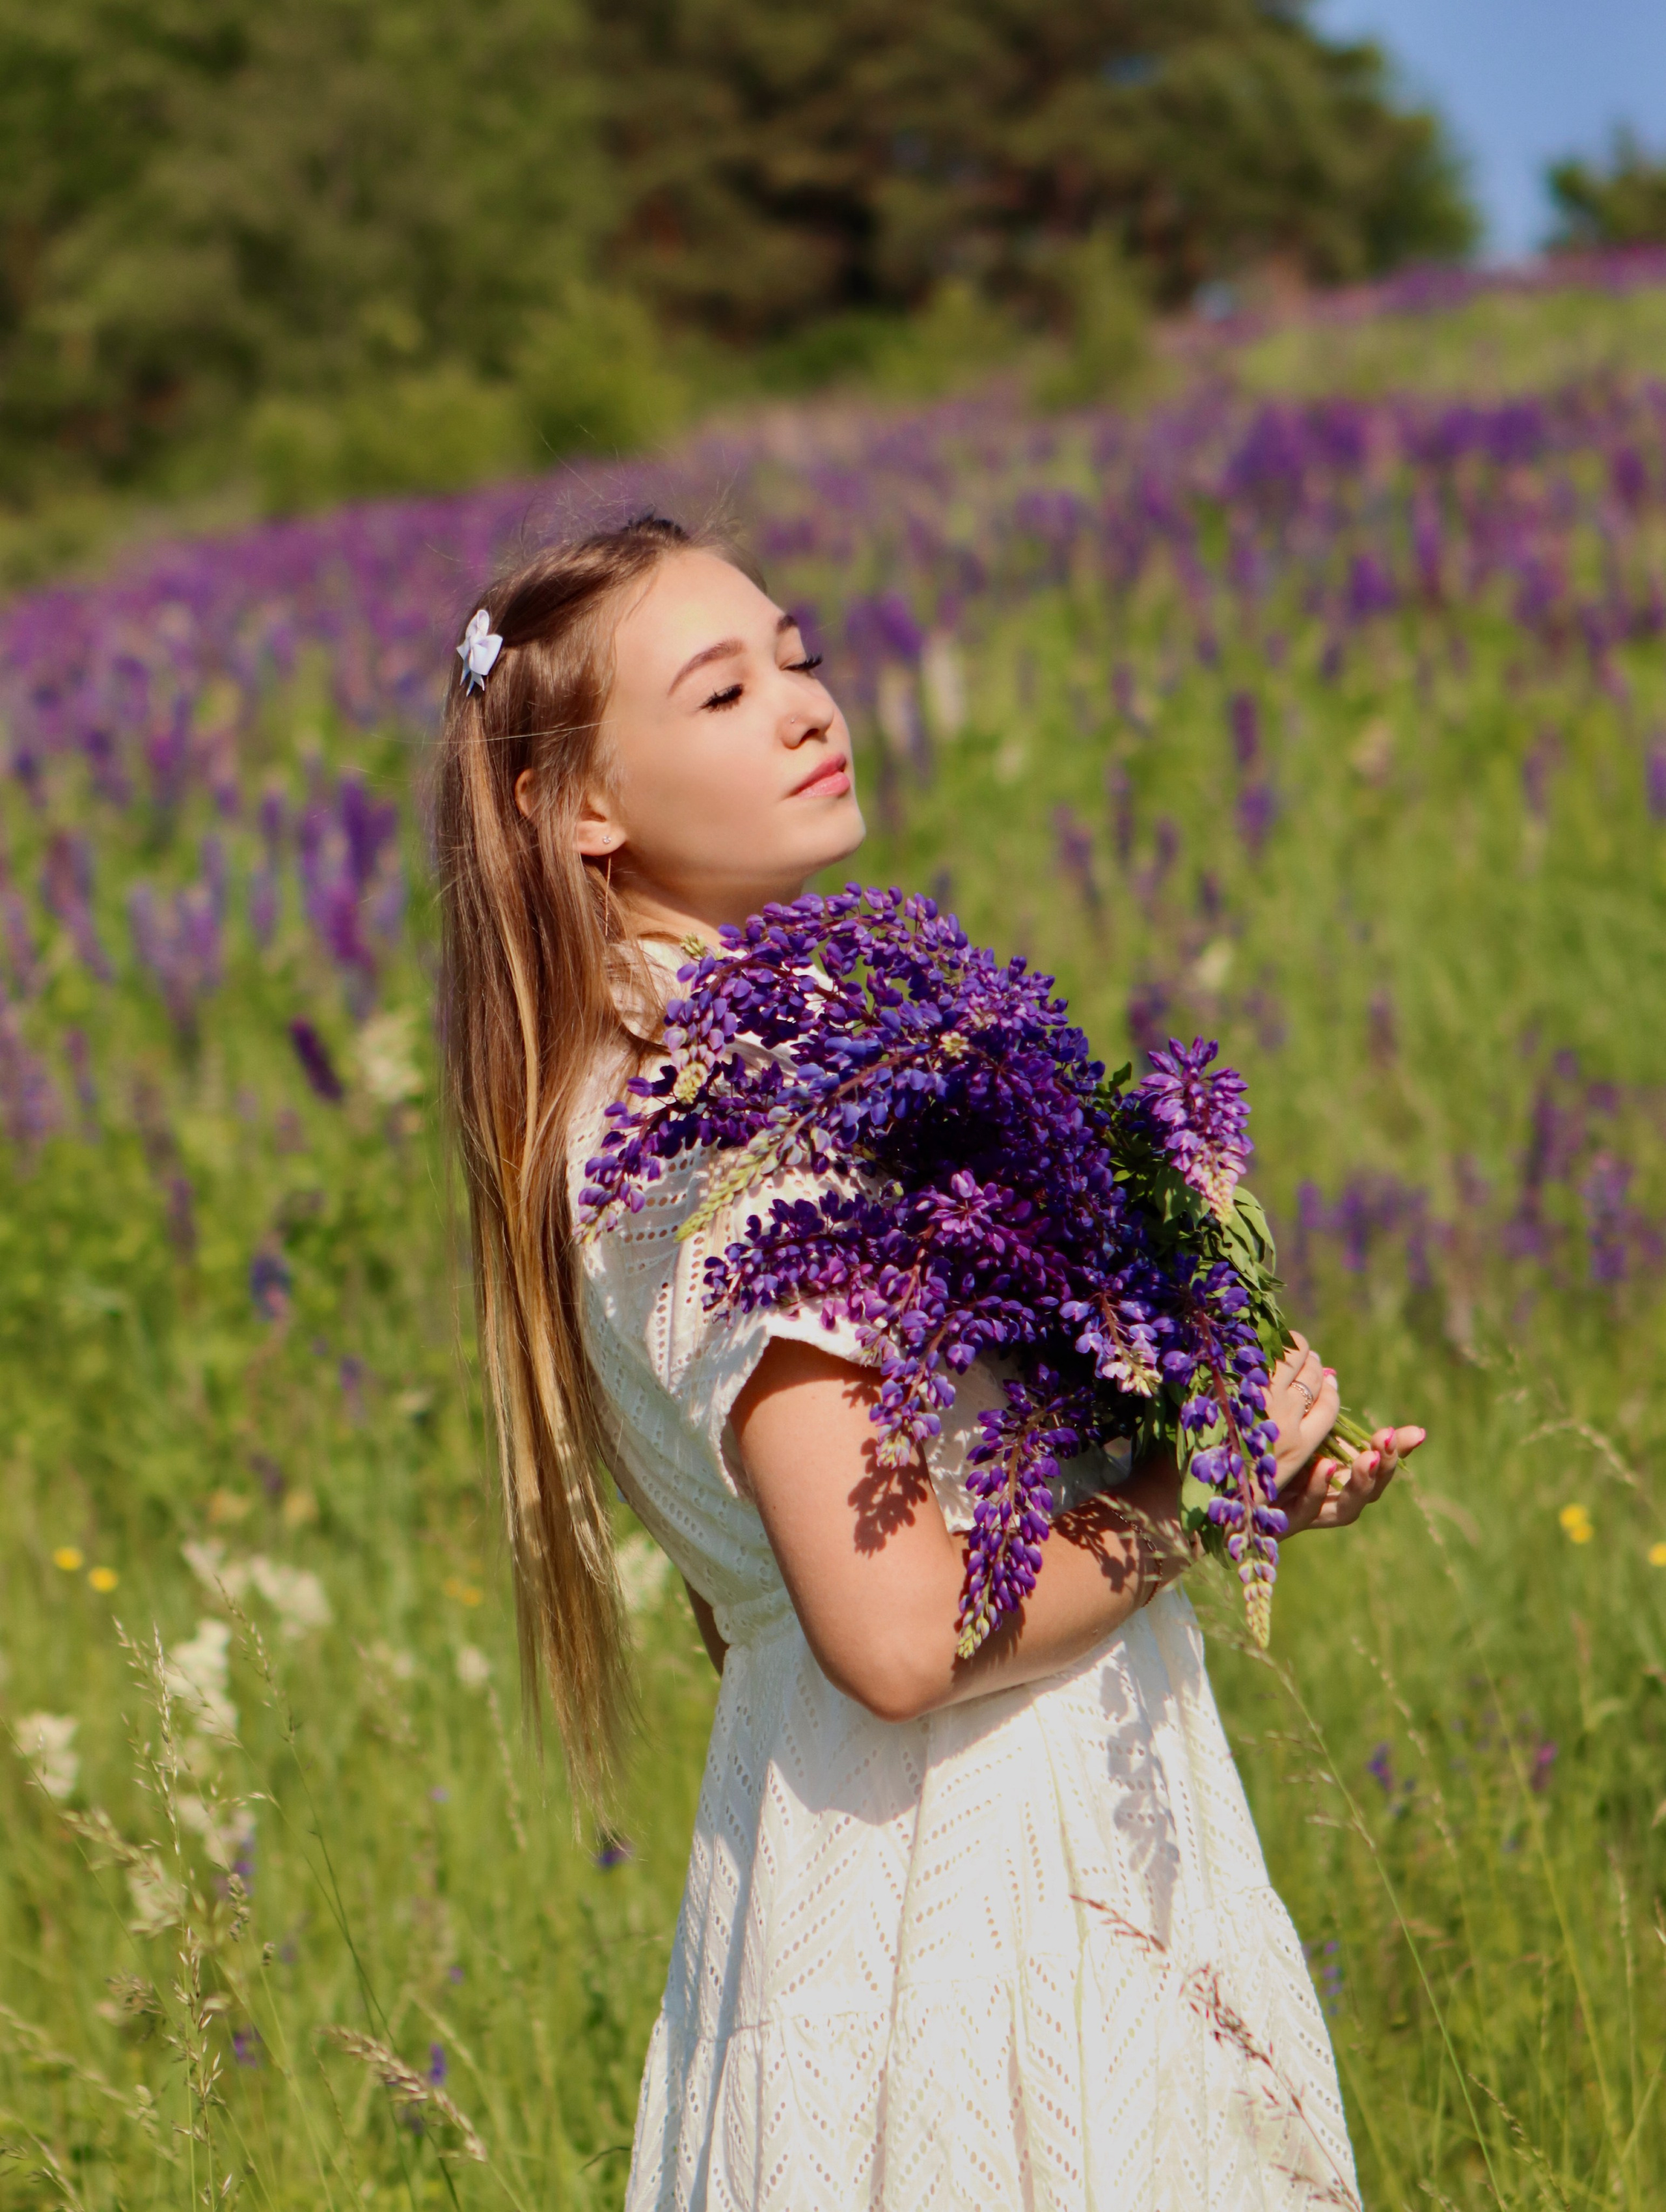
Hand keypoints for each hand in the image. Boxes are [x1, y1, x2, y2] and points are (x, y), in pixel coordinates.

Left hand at [1264, 1334, 1424, 1536]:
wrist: (1222, 1490)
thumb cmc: (1258, 1452)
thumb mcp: (1289, 1427)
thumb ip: (1311, 1408)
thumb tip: (1328, 1372)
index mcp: (1339, 1474)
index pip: (1379, 1463)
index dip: (1399, 1450)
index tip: (1416, 1432)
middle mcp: (1330, 1498)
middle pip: (1371, 1490)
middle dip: (1385, 1466)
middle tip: (1388, 1439)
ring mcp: (1309, 1512)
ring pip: (1347, 1509)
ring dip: (1361, 1482)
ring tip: (1367, 1458)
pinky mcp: (1283, 1520)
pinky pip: (1307, 1511)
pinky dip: (1318, 1490)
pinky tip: (1323, 1466)